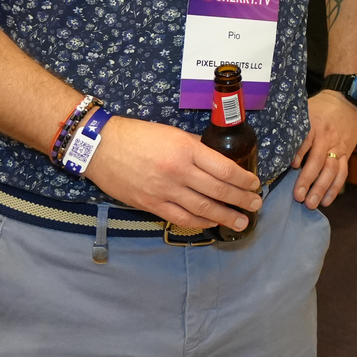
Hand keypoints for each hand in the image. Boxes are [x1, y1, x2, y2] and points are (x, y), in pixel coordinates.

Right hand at [82, 115, 261, 231]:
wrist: (100, 147)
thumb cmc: (137, 135)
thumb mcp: (172, 133)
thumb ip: (195, 147)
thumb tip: (217, 159)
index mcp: (186, 150)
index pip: (224, 168)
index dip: (243, 179)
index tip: (254, 184)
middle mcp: (178, 171)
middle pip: (218, 190)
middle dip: (241, 200)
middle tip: (256, 205)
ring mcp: (165, 191)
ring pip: (203, 208)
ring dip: (225, 216)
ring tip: (242, 221)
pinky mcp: (151, 205)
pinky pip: (181, 218)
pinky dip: (200, 222)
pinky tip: (212, 223)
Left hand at [294, 91, 356, 206]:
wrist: (347, 102)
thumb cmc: (320, 108)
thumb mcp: (305, 112)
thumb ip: (293, 128)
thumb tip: (272, 148)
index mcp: (313, 126)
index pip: (305, 141)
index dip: (299, 154)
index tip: (291, 168)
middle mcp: (326, 138)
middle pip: (318, 160)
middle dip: (308, 179)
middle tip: (298, 197)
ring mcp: (338, 147)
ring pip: (331, 170)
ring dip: (321, 188)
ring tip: (311, 203)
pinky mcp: (346, 154)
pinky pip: (342, 173)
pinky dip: (335, 188)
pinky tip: (326, 201)